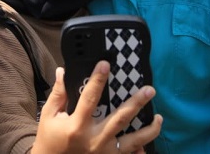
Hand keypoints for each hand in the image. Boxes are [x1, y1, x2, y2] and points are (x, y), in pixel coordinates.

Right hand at [33, 61, 162, 153]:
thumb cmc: (49, 140)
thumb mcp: (49, 117)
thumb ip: (58, 95)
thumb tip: (63, 71)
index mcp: (77, 126)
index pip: (90, 98)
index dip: (98, 80)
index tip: (105, 64)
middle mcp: (94, 140)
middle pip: (121, 119)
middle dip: (137, 103)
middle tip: (150, 89)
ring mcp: (105, 153)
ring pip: (134, 141)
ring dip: (149, 129)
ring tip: (160, 117)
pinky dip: (142, 150)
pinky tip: (149, 140)